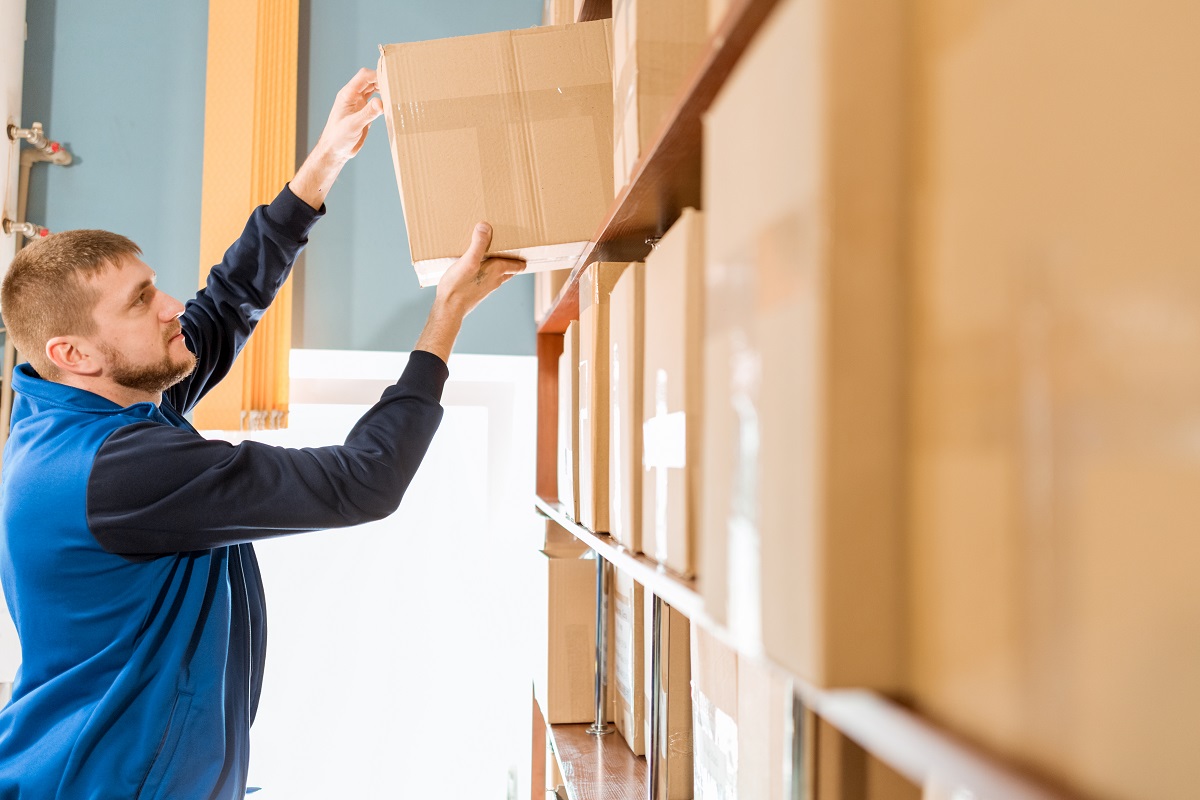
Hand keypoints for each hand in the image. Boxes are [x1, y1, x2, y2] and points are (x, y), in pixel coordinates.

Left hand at [291, 68, 383, 209]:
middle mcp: (353, 96)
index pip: (364, 77)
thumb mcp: (353, 125)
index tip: (391, 78)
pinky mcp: (364, 113)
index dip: (377, 74)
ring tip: (397, 93)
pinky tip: (392, 105)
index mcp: (347, 94)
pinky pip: (376, 102)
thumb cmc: (338, 138)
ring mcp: (359, 104)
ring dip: (384, 90)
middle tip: (398, 85)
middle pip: (370, 80)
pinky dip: (384, 101)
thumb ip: (367, 113)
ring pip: (374, 90)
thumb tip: (381, 102)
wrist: (335, 151)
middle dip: (383, 80)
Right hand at [413, 222, 524, 363]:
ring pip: (498, 275)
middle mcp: (495, 280)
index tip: (526, 249)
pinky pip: (485, 278)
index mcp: (497, 271)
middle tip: (512, 249)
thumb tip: (485, 226)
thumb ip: (478, 244)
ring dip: (499, 265)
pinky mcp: (475, 291)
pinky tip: (476, 267)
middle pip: (509, 269)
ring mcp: (485, 287)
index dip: (522, 257)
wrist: (448, 309)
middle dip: (511, 260)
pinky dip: (486, 271)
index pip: (517, 264)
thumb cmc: (459, 286)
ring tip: (495, 255)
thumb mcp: (469, 261)